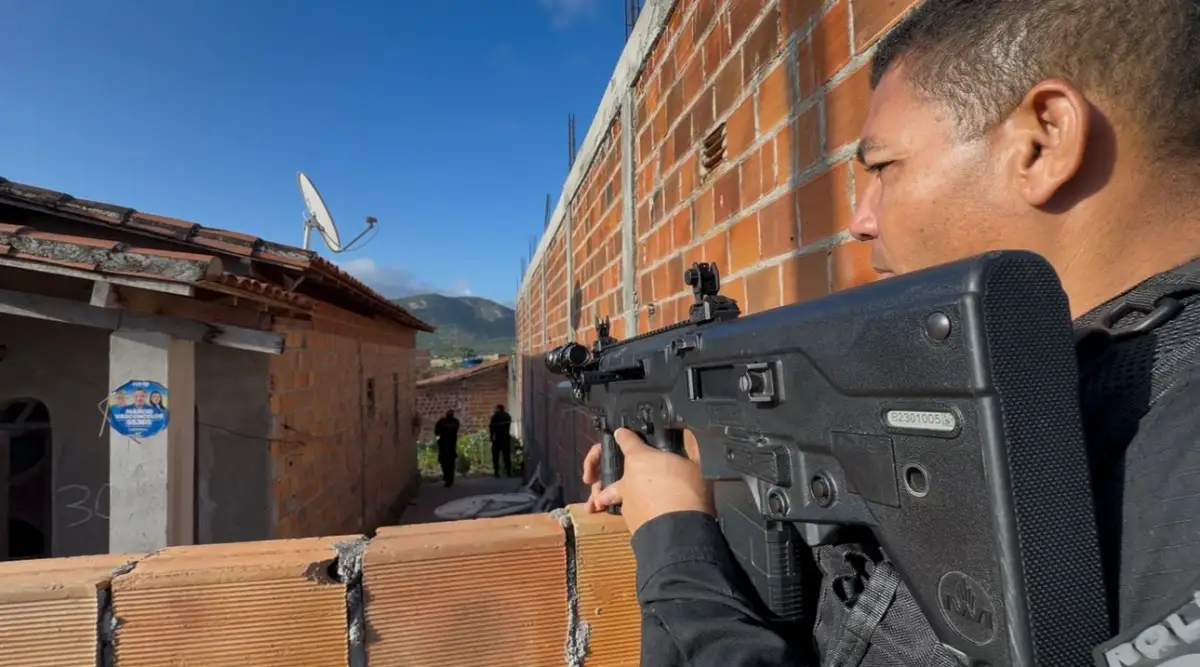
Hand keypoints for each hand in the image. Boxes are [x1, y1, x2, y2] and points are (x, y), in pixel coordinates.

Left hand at [582, 427, 712, 533]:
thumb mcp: (697, 466)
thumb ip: (691, 451)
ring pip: (611, 497)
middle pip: (608, 473)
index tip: (620, 434)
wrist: (679, 533)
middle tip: (593, 477)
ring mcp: (625, 503)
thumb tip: (692, 440)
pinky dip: (633, 513)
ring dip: (608, 498)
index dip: (622, 435)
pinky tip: (645, 516)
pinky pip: (628, 514)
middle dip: (597, 471)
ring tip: (604, 502)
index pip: (625, 439)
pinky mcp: (630, 523)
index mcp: (640, 458)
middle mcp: (627, 479)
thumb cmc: (688, 494)